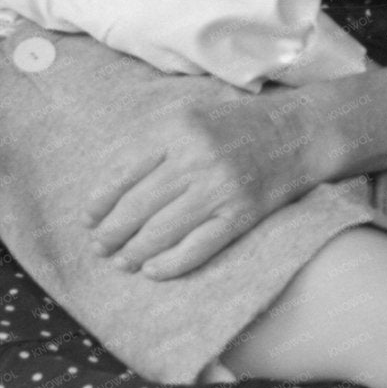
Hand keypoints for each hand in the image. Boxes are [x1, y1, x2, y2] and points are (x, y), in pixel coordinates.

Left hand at [82, 94, 317, 279]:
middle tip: (100, 247)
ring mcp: (219, 188)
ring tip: (122, 262)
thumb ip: (152, 142)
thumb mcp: (189, 116)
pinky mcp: (240, 214)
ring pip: (161, 231)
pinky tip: (153, 271)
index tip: (88, 220)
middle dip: (111, 233)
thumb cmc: (236, 125)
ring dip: (134, 252)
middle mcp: (195, 157)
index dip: (100, 203)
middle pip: (137, 207)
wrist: (298, 133)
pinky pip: (196, 248)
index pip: (123, 173)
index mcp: (176, 128)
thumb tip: (109, 185)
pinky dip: (170, 264)